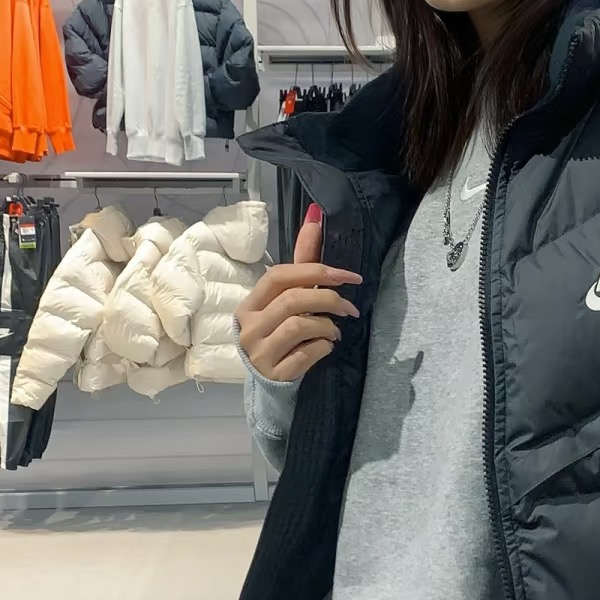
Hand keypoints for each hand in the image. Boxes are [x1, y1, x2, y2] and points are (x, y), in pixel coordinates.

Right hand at [234, 202, 363, 382]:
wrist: (269, 385)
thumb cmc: (281, 334)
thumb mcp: (287, 300)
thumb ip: (302, 262)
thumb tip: (315, 214)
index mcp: (250, 304)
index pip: (279, 276)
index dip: (316, 271)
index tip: (350, 277)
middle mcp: (248, 326)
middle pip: (292, 300)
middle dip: (329, 300)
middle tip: (350, 309)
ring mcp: (258, 352)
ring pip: (299, 326)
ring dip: (327, 326)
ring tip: (334, 331)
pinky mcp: (273, 374)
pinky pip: (306, 354)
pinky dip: (323, 348)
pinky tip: (326, 348)